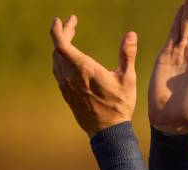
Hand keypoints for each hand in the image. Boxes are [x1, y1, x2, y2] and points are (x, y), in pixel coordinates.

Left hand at [50, 15, 136, 136]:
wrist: (108, 131)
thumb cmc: (119, 105)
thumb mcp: (128, 79)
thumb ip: (127, 54)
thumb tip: (131, 34)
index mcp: (83, 69)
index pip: (61, 43)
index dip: (60, 29)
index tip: (65, 20)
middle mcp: (70, 76)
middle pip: (58, 49)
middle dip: (62, 34)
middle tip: (70, 25)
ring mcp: (66, 87)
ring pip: (56, 61)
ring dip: (60, 48)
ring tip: (68, 40)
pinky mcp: (67, 95)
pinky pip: (58, 72)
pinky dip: (61, 61)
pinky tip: (68, 61)